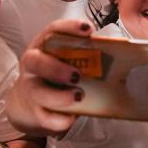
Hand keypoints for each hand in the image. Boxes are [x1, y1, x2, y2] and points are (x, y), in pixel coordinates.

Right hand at [6, 19, 93, 135]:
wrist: (28, 102)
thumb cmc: (54, 76)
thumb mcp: (63, 59)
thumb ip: (83, 55)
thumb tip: (120, 52)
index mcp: (43, 47)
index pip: (52, 31)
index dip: (69, 28)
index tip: (88, 30)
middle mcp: (33, 66)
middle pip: (35, 61)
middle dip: (56, 68)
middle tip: (76, 75)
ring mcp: (31, 89)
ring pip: (39, 93)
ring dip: (59, 96)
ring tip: (78, 97)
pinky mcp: (34, 111)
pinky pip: (44, 117)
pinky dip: (59, 120)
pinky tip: (71, 118)